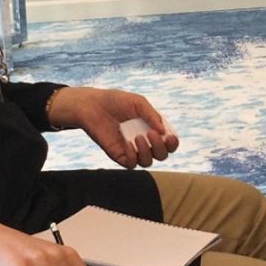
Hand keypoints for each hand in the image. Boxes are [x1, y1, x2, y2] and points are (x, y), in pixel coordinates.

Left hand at [47, 86, 178, 168]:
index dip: (172, 143)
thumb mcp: (138, 102)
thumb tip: (164, 132)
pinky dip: (132, 156)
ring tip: (138, 137)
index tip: (169, 136)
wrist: (93, 105)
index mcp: (152, 128)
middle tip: (150, 133)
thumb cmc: (116, 101)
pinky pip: (131, 164)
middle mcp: (144, 141)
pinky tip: (127, 143)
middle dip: (161, 147)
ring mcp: (132, 150)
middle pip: (162, 155)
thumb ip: (152, 116)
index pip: (169, 143)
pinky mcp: (119, 155)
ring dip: (147, 152)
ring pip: (148, 162)